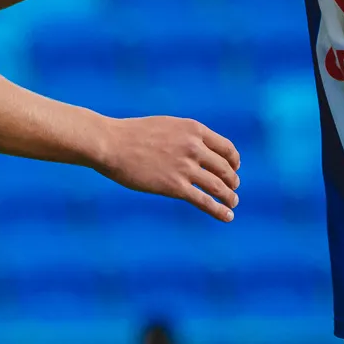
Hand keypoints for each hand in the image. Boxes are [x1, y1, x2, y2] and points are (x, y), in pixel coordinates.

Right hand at [93, 115, 240, 221]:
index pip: (226, 147)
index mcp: (193, 129)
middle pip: (225, 168)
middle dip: (232, 180)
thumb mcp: (165, 126)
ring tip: (232, 204)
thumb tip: (193, 148)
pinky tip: (227, 217)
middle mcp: (193, 147)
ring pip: (219, 186)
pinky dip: (219, 210)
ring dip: (230, 197)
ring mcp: (185, 167)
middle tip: (233, 188)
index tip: (233, 168)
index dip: (233, 160)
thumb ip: (183, 136)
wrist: (110, 144)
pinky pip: (205, 201)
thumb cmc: (131, 135)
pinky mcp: (175, 186)